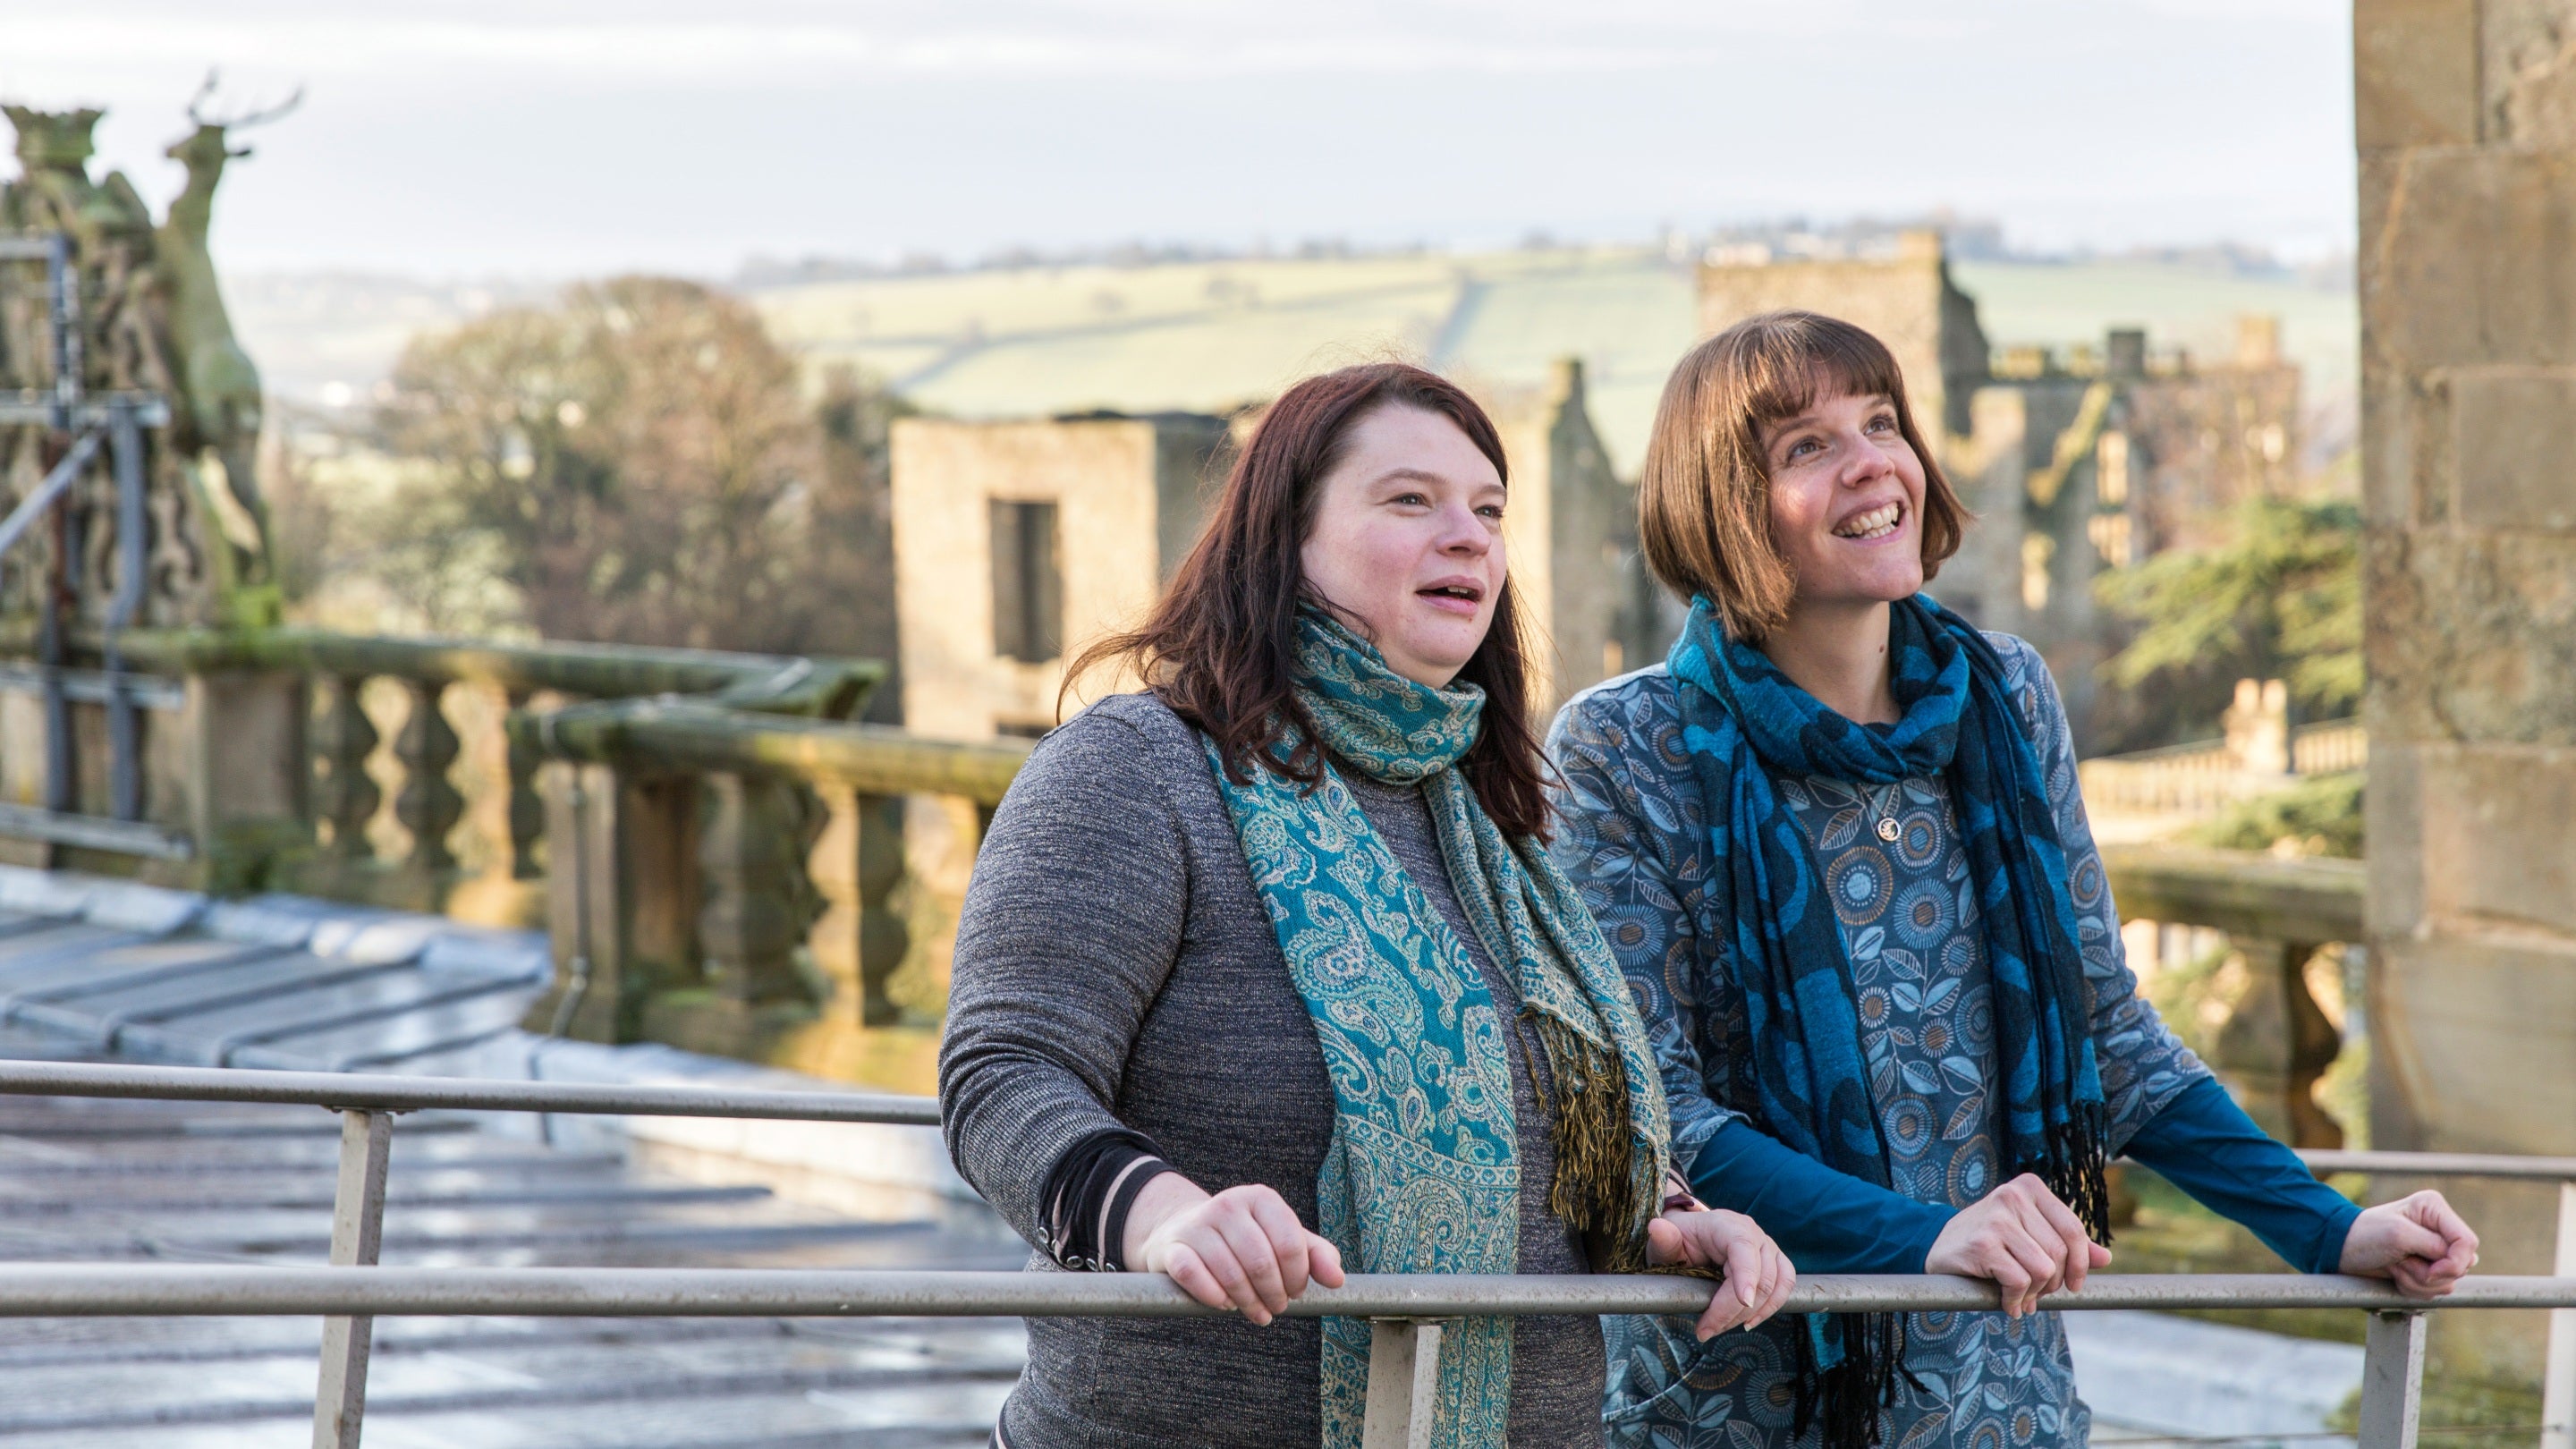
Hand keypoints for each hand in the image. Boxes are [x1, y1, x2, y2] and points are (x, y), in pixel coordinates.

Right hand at [1122, 1174, 1345, 1325]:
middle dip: (1274, 1295)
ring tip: (1257, 1312)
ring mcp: (1198, 1224)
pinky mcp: (1172, 1247)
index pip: (1289, 1243)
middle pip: (1261, 1262)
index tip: (1296, 1292)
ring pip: (1230, 1274)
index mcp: (1261, 1198)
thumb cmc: (1245, 1240)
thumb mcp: (1282, 1240)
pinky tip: (1225, 1304)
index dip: (1297, 1277)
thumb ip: (1315, 1256)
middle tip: (1277, 1308)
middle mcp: (1229, 1204)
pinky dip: (1213, 1297)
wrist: (1183, 1231)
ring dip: (1248, 1303)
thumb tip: (1338, 1280)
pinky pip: (1194, 1276)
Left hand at [1647, 1208, 1796, 1338]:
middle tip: (1705, 1330)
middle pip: (1760, 1276)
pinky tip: (1749, 1322)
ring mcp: (1767, 1247)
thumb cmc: (1678, 1239)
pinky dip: (1770, 1307)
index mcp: (1725, 1224)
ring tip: (1721, 1328)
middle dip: (1734, 1310)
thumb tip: (1656, 1228)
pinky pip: (1784, 1286)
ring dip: (1752, 1313)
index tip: (1743, 1302)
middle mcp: (1752, 1232)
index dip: (1746, 1276)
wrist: (1690, 1236)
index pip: (1743, 1248)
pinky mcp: (1775, 1262)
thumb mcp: (1664, 1240)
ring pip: (1775, 1285)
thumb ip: (1662, 1239)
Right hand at [1924, 1173, 2110, 1316]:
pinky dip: (2015, 1300)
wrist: (1939, 1246)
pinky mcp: (1983, 1244)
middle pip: (2059, 1253)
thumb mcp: (2029, 1233)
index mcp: (2029, 1188)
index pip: (2073, 1229)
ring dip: (2033, 1294)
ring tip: (2019, 1297)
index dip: (2080, 1263)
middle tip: (2036, 1293)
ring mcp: (1997, 1219)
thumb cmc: (1990, 1240)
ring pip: (2042, 1270)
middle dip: (2052, 1283)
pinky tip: (2006, 1303)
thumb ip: (2065, 1243)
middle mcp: (2013, 1196)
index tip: (2073, 1285)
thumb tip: (2105, 1258)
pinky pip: (2019, 1281)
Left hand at [2340, 1190, 2476, 1298]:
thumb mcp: (2399, 1234)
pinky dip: (2414, 1288)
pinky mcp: (2427, 1269)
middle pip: (2462, 1265)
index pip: (2467, 1241)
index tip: (2432, 1271)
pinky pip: (2435, 1290)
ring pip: (2448, 1282)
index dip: (2455, 1262)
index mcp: (2434, 1209)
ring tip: (2395, 1266)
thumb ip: (2435, 1246)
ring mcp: (2434, 1250)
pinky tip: (2396, 1274)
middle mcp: (2439, 1229)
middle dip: (2432, 1273)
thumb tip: (2466, 1262)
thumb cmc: (2365, 1235)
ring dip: (2419, 1281)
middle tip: (2402, 1262)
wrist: (2341, 1251)